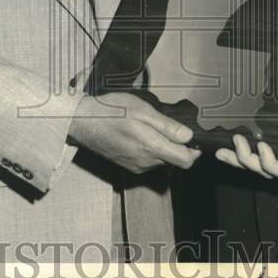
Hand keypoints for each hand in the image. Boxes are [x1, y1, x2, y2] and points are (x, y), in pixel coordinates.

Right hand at [68, 92, 200, 173]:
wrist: (82, 122)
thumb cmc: (112, 111)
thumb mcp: (142, 110)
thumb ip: (166, 126)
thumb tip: (189, 136)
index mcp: (151, 148)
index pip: (186, 161)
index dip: (194, 150)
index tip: (192, 136)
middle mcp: (145, 162)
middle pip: (174, 160)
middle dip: (177, 145)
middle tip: (167, 124)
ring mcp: (136, 167)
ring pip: (161, 160)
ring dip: (163, 147)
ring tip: (150, 127)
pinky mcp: (128, 166)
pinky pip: (148, 161)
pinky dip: (150, 150)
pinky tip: (139, 135)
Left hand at [213, 79, 277, 180]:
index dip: (272, 165)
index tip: (264, 147)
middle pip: (265, 169)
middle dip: (249, 161)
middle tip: (238, 142)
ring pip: (254, 163)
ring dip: (237, 159)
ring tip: (221, 151)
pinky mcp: (269, 135)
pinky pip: (252, 149)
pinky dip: (236, 151)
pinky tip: (222, 145)